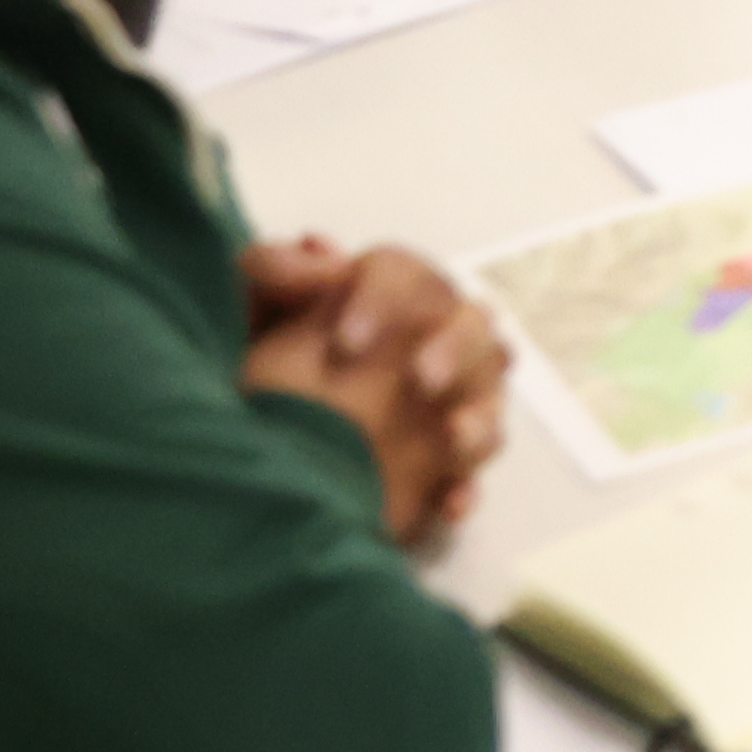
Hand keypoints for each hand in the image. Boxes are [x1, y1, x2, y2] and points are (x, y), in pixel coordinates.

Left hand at [242, 236, 511, 546]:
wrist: (268, 442)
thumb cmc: (270, 364)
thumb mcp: (261, 317)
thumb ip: (277, 275)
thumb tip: (314, 248)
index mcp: (389, 296)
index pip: (405, 275)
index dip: (383, 301)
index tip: (345, 341)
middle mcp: (433, 340)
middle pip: (473, 325)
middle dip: (452, 346)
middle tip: (420, 378)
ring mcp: (450, 403)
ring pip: (490, 397)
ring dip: (480, 414)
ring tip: (454, 437)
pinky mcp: (446, 464)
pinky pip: (473, 473)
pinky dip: (466, 486)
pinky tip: (449, 503)